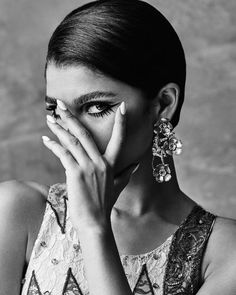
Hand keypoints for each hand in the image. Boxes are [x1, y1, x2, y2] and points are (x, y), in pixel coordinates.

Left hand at [42, 100, 138, 232]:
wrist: (95, 222)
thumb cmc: (105, 204)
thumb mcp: (119, 186)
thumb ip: (127, 173)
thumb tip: (137, 164)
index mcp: (111, 164)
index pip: (119, 139)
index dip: (121, 123)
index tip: (123, 107)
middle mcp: (100, 162)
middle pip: (85, 134)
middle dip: (72, 118)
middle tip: (61, 105)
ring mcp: (88, 167)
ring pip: (73, 141)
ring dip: (60, 128)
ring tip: (50, 118)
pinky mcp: (76, 173)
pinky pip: (64, 154)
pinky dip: (54, 146)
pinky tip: (46, 140)